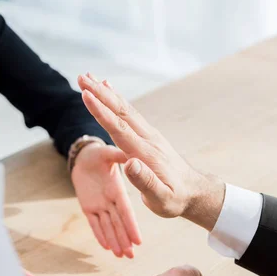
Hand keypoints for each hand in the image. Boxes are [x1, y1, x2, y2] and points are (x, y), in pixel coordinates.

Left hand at [72, 142, 141, 257]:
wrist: (85, 158)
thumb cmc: (98, 154)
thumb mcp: (107, 153)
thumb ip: (117, 156)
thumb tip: (130, 155)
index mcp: (118, 190)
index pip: (126, 212)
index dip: (131, 226)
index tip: (138, 240)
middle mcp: (111, 201)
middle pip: (118, 224)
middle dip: (124, 240)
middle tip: (131, 256)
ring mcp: (100, 205)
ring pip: (108, 227)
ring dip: (114, 241)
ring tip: (121, 256)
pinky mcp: (88, 207)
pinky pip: (94, 223)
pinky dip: (99, 235)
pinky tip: (106, 247)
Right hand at [77, 73, 224, 230]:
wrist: (194, 191)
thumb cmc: (176, 198)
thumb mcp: (161, 198)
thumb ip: (145, 182)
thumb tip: (130, 164)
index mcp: (146, 153)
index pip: (120, 128)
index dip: (102, 112)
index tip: (86, 95)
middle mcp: (148, 138)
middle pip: (120, 111)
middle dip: (100, 94)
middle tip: (81, 77)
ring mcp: (149, 135)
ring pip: (124, 109)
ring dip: (106, 92)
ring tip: (89, 78)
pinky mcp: (149, 136)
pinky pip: (129, 114)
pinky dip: (116, 100)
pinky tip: (109, 89)